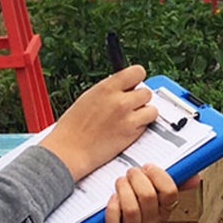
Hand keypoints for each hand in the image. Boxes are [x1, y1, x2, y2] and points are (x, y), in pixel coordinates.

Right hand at [39, 65, 155, 180]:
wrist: (69, 150)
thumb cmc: (73, 126)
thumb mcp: (89, 97)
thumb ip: (109, 90)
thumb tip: (123, 86)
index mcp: (107, 88)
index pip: (137, 72)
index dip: (137, 78)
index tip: (134, 83)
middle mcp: (120, 101)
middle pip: (147, 92)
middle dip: (140, 98)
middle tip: (130, 105)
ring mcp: (127, 118)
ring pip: (152, 109)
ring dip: (144, 113)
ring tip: (132, 118)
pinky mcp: (131, 134)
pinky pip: (147, 125)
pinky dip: (140, 127)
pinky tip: (127, 129)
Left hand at [103, 164, 200, 222]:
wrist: (104, 210)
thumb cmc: (130, 194)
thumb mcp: (150, 184)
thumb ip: (172, 179)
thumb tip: (195, 178)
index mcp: (164, 208)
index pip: (170, 193)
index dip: (158, 176)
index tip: (147, 166)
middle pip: (149, 197)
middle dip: (136, 179)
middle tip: (130, 172)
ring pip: (132, 210)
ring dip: (123, 190)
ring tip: (119, 182)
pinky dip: (112, 209)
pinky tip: (112, 199)